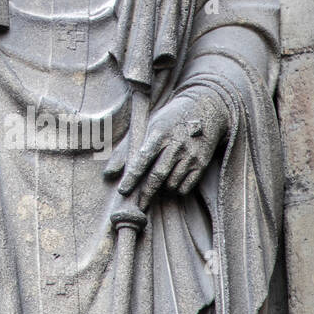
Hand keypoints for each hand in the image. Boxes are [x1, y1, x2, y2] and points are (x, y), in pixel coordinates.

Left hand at [118, 88, 229, 209]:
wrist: (204, 107)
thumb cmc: (168, 119)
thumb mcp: (147, 126)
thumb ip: (127, 150)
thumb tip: (108, 174)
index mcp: (159, 133)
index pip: (142, 159)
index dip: (132, 177)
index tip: (123, 191)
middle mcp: (175, 144)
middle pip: (158, 175)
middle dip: (146, 193)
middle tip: (138, 206)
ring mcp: (190, 154)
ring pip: (172, 183)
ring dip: (162, 189)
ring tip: (157, 184)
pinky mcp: (202, 162)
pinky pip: (186, 186)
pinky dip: (176, 189)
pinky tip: (172, 182)